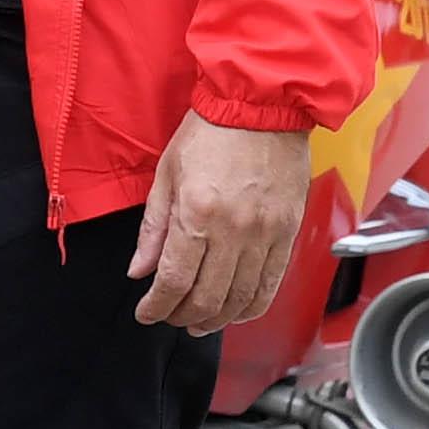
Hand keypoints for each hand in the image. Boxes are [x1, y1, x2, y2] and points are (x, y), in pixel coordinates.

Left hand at [134, 116, 306, 333]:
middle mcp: (234, 231)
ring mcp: (265, 235)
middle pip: (207, 297)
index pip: (174, 280)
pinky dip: (252, 307)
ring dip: (217, 320)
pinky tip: (235, 311)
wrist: (262, 106)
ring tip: (198, 322)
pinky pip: (271, 285)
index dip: (157, 306)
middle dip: (183, 317)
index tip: (146, 314)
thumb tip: (140, 270)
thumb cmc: (210, 131)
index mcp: (197, 214)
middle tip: (169, 318)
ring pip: (241, 299)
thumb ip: (154, 228)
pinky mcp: (288, 234)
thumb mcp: (167, 174)